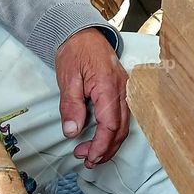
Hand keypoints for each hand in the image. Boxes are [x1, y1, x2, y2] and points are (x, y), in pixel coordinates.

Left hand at [55, 28, 128, 167]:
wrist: (83, 33)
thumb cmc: (75, 52)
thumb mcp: (67, 78)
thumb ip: (71, 106)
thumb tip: (73, 132)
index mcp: (108, 87)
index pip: (110, 125)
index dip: (101, 146)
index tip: (88, 157)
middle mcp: (123, 91)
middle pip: (121, 130)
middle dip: (105, 149)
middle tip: (86, 160)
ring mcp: (125, 91)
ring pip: (124, 125)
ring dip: (109, 143)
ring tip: (90, 153)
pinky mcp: (122, 91)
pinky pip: (123, 116)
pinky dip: (113, 132)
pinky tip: (101, 137)